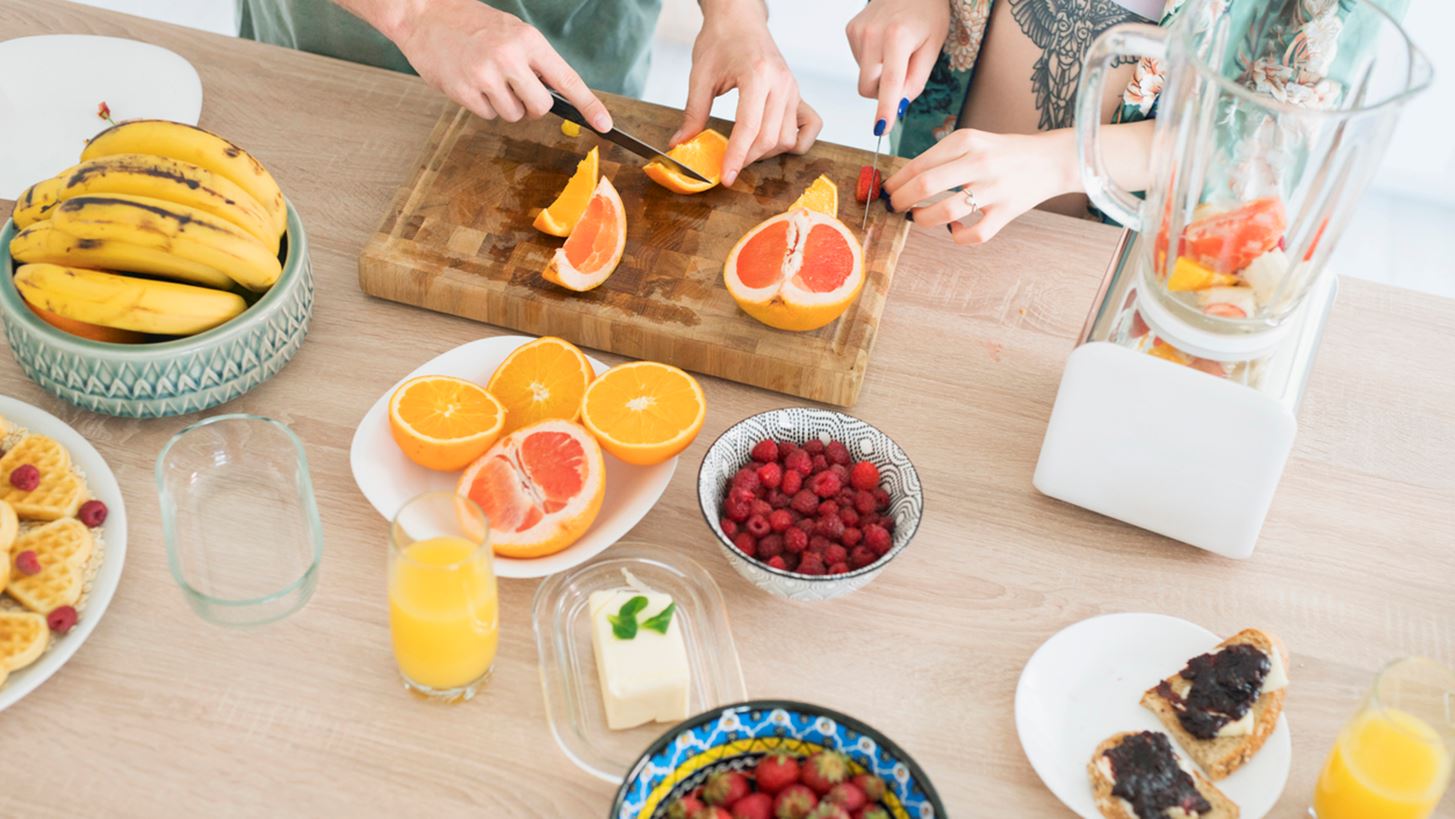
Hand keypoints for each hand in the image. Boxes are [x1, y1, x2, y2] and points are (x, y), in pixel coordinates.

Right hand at [394, 0, 610, 130]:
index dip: (589, 105)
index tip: (606, 125)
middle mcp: (509, 57)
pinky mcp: (464, 91)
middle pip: (540, 107)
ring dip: (504, 105)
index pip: (567, 80)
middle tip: (515, 89)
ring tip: (486, 77)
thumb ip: (535, 61)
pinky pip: (488, 115)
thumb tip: (558, 95)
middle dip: (531, 106)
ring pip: (513, 115)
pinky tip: (470, 82)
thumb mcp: (511, 32)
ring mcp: (485, 75)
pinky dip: (482, 105)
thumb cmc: (472, 24)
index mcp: (528, 40)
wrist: (424, 14)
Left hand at [674, 0, 821, 185]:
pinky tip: (772, 141)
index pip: (749, 128)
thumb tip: (681, 144)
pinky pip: (809, 128)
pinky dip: (794, 142)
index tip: (726, 177)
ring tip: (745, 149)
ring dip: (766, 153)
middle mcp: (781, 84)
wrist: (739, 19)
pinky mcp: (797, 94)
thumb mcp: (701, 76)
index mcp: (757, 75)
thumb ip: (693, 113)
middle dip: (748, 159)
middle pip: (771, 139)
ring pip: (788, 138)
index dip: (736, 156)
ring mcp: (793, 89)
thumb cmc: (721, 40)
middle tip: (728, 164)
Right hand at [845, 0, 949, 131]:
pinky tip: (884, 42)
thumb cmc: (927, 13)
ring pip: (863, 76)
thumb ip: (916, 79)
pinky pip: (859, 62)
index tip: (880, 129)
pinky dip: (873, 60)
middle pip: (868, 87)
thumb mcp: (933, 46)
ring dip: (879, 74)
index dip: (885, 109)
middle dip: (882, 92)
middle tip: (902, 75)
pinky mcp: (851, 30)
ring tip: (896, 50)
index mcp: (897, 37)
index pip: (889, 83)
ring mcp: (858, 32)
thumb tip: (898, 105)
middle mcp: (872, 34)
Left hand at [885, 129, 1078, 244]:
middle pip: (924, 186)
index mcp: (965, 140)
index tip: (885, 192)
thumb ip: (941, 158)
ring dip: (922, 219)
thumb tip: (903, 181)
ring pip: (944, 212)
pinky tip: (955, 228)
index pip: (918, 164)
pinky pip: (973, 234)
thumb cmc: (1003, 153)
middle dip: (900, 201)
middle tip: (895, 207)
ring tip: (918, 217)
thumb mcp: (972, 142)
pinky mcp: (1006, 212)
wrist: (1050, 160)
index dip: (895, 183)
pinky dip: (957, 235)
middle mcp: (979, 162)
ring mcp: (994, 188)